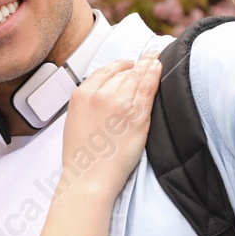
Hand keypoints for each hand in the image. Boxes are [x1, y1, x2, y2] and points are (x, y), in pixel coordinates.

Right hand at [58, 52, 161, 200]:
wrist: (89, 178)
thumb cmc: (82, 158)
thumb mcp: (75, 121)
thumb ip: (89, 103)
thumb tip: (104, 94)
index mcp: (82, 95)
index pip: (104, 71)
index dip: (119, 66)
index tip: (127, 64)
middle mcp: (100, 95)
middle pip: (122, 73)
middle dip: (136, 64)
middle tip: (147, 56)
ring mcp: (120, 104)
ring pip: (137, 76)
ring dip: (148, 64)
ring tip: (155, 57)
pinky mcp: (137, 116)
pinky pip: (148, 88)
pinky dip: (155, 74)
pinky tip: (159, 66)